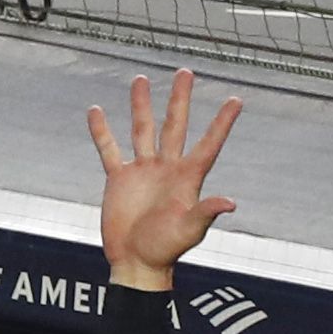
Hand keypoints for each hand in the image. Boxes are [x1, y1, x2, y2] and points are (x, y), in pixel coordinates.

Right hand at [86, 69, 241, 292]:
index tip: (236, 100)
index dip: (222, 123)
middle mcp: (167, 167)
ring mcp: (142, 171)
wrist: (136, 261)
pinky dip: (102, 132)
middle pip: (174, 125)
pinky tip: (96, 112)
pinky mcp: (119, 179)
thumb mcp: (189, 230)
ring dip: (142, 105)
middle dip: (179, 99)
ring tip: (141, 80)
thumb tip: (229, 202)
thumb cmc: (166, 249)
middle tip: (185, 72)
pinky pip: (109, 150)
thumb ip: (205, 212)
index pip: (208, 143)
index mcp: (188, 177)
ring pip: (142, 130)